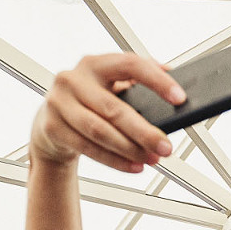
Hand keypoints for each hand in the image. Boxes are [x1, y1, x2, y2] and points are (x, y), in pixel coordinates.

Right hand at [31, 54, 185, 171]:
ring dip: (130, 149)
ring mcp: (59, 103)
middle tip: (167, 147)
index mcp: (94, 63)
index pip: (130, 64)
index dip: (156, 80)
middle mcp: (73, 79)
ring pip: (100, 131)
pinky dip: (115, 161)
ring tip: (153, 159)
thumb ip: (137, 78)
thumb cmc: (89, 102)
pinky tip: (134, 166)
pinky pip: (89, 148)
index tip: (180, 98)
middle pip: (114, 108)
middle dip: (144, 131)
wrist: (50, 123)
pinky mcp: (53, 127)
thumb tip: (172, 73)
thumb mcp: (110, 85)